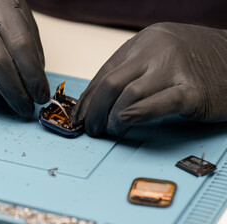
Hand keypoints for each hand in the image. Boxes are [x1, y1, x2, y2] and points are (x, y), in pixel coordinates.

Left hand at [71, 22, 226, 136]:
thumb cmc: (194, 62)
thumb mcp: (158, 57)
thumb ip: (132, 73)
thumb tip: (100, 101)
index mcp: (144, 42)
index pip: (105, 72)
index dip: (89, 98)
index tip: (81, 115)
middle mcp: (156, 50)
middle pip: (111, 82)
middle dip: (95, 110)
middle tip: (91, 128)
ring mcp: (175, 68)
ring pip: (129, 92)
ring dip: (112, 116)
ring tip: (110, 130)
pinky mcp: (193, 90)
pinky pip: (160, 103)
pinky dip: (138, 114)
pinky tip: (126, 121)